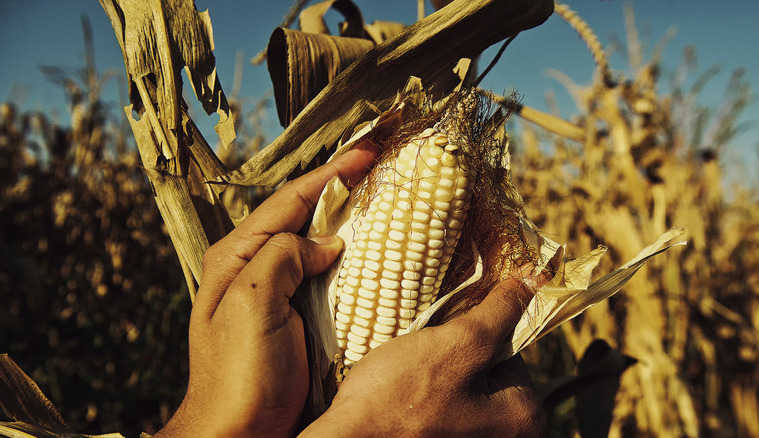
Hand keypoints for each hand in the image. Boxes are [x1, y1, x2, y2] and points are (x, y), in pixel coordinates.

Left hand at [154, 146, 378, 437]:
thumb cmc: (238, 374)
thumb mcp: (253, 303)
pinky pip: (326, 278)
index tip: (367, 154)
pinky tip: (373, 257)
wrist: (239, 434)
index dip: (330, 174)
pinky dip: (351, 262)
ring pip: (316, 245)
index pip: (289, 199)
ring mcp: (276, 294)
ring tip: (384, 204)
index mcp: (238, 256)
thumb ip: (283, 257)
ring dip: (348, 224)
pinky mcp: (296, 319)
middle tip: (381, 171)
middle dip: (340, 191)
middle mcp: (255, 267)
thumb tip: (325, 243)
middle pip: (303, 216)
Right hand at [303, 267, 547, 437]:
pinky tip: (403, 396)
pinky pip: (443, 409)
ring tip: (408, 377)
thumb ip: (499, 313)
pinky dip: (425, 396)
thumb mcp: (456, 344)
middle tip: (421, 359)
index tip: (445, 333)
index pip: (512, 351)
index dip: (477, 332)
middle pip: (488, 371)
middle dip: (454, 356)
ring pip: (462, 388)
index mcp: (523, 417)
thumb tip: (535, 279)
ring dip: (435, 374)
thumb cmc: (399, 398)